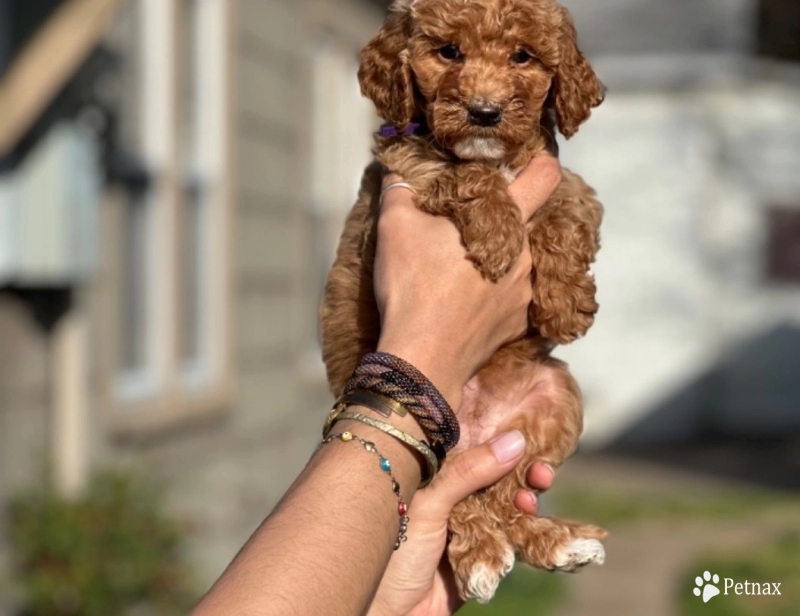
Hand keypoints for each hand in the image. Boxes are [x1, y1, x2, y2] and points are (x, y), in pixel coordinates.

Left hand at [368, 428, 554, 615]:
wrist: (386, 610)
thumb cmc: (391, 548)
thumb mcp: (428, 503)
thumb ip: (469, 472)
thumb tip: (515, 441)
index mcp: (432, 471)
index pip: (473, 443)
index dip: (502, 436)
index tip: (530, 431)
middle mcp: (452, 492)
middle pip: (496, 472)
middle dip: (522, 468)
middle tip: (543, 470)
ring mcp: (468, 522)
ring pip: (506, 502)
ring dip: (525, 497)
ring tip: (535, 494)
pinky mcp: (482, 552)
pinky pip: (510, 536)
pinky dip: (526, 527)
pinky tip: (534, 517)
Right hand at [374, 155, 560, 408]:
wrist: (421, 358)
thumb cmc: (413, 284)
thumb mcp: (395, 226)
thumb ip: (400, 188)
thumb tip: (396, 166)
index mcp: (508, 222)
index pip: (546, 176)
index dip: (540, 161)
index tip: (523, 159)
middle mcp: (526, 255)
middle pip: (526, 222)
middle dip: (502, 217)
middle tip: (467, 223)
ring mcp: (525, 294)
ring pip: (518, 261)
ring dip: (498, 257)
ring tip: (461, 268)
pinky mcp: (516, 325)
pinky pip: (511, 297)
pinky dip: (494, 293)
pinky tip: (465, 300)